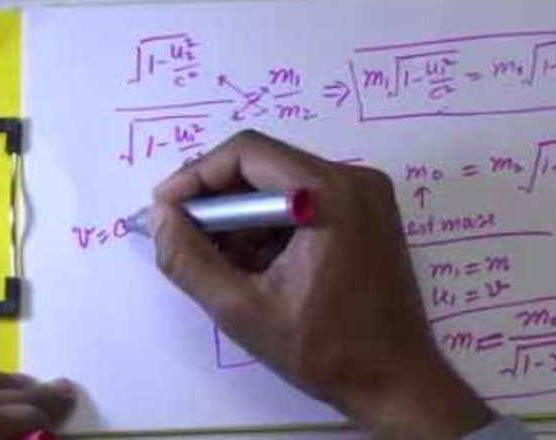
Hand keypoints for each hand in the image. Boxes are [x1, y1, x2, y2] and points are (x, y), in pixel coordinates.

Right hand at [150, 130, 494, 439]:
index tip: (164, 208)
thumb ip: (190, 261)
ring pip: (283, 185)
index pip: (248, 153)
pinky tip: (250, 263)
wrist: (397, 382)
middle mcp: (355, 179)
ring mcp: (367, 196)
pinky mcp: (368, 215)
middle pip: (266, 165)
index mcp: (331, 193)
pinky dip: (271, 227)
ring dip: (242, 216)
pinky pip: (306, 203)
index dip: (197, 176)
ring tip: (213, 258)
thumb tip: (159, 218)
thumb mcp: (243, 310)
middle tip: (181, 233)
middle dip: (217, 199)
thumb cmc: (325, 350)